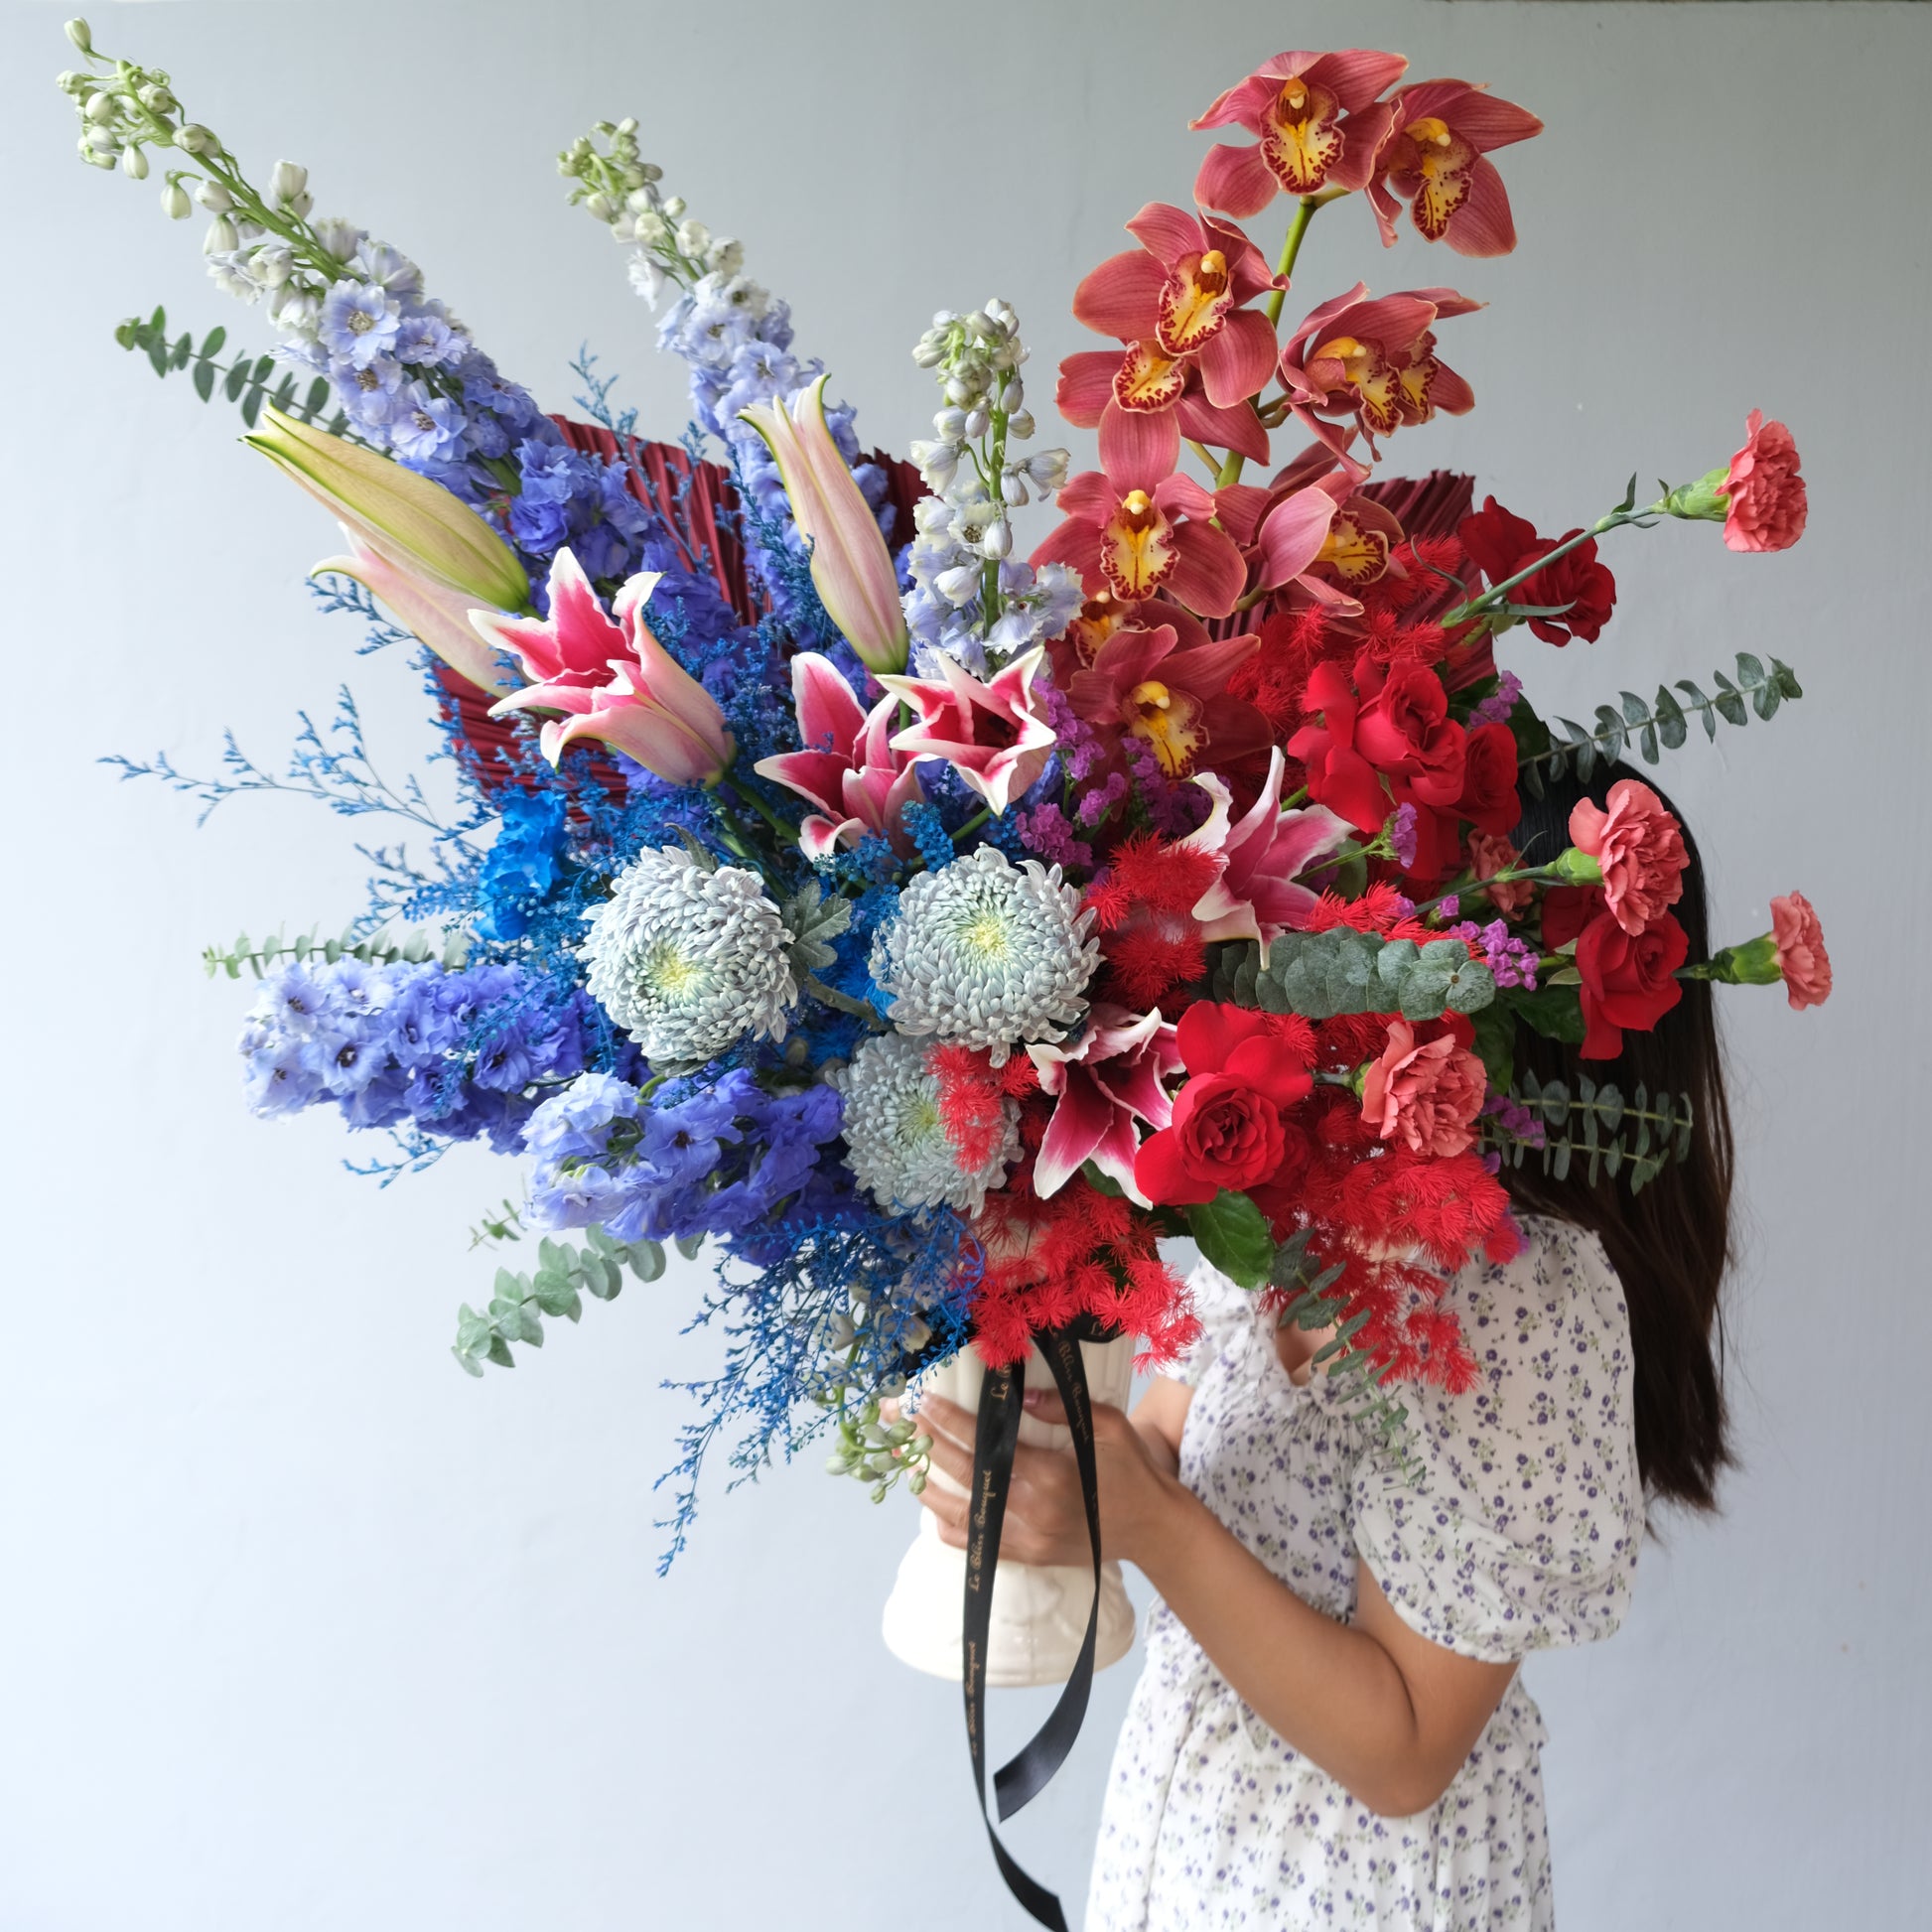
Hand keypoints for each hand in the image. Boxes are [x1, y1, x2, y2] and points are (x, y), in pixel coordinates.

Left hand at [901, 1387, 1179, 1568]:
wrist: (1153, 1528)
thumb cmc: (1132, 1471)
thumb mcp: (1108, 1427)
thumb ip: (1062, 1409)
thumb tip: (1021, 1392)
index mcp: (1051, 1476)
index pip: (987, 1446)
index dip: (952, 1424)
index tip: (926, 1404)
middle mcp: (1032, 1512)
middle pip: (968, 1478)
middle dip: (931, 1449)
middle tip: (905, 1425)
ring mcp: (1028, 1540)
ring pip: (964, 1517)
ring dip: (931, 1490)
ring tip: (908, 1465)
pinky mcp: (1029, 1557)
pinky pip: (980, 1546)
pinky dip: (953, 1528)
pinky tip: (935, 1509)